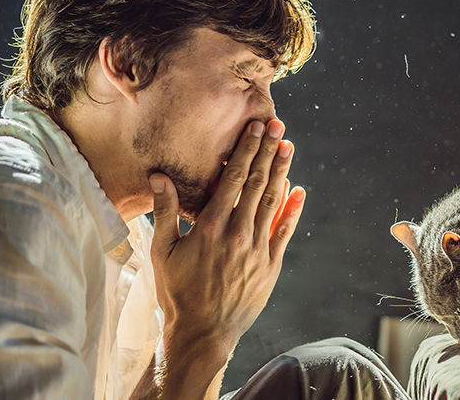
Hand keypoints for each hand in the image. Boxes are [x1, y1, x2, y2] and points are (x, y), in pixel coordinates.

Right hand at [149, 119, 305, 364]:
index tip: (256, 128)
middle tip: (278, 126)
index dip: (247, 150)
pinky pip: (284, 231)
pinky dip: (293, 209)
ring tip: (288, 147)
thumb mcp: (163, 252)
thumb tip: (158, 176)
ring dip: (282, 172)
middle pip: (258, 183)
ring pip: (273, 202)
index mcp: (211, 226)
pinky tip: (300, 190)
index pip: (234, 178)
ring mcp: (257, 249)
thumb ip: (164, 212)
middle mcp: (238, 232)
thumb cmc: (177, 292)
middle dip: (268, 151)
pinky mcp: (270, 265)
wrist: (202, 333)